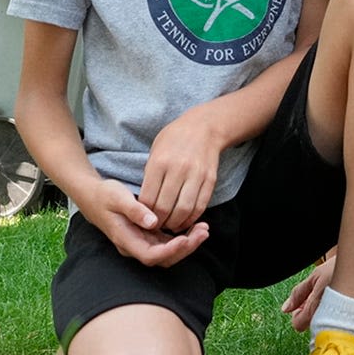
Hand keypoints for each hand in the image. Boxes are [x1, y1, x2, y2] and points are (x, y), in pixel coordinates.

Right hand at [83, 179, 208, 267]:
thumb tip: (153, 223)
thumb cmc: (104, 195)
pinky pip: (166, 243)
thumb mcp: (117, 197)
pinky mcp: (146, 236)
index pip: (150, 255)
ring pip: (167, 252)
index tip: (185, 239)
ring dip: (187, 243)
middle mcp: (134, 246)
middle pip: (163, 258)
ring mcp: (140, 242)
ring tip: (203, 229)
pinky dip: (181, 237)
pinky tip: (194, 226)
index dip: (169, 251)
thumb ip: (135, 210)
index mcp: (125, 239)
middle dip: (185, 248)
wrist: (93, 195)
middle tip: (203, 232)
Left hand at [139, 107, 224, 232]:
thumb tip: (145, 203)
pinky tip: (184, 221)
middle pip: (165, 207)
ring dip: (175, 224)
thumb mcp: (155, 151)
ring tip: (169, 227)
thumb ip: (150, 175)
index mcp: (160, 162)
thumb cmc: (174, 138)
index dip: (144, 214)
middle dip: (158, 222)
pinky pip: (200, 206)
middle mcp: (178, 169)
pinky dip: (191, 218)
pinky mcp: (210, 180)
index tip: (143, 219)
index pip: (148, 198)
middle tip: (155, 227)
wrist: (204, 126)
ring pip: (184, 210)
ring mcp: (196, 175)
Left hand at [281, 252, 335, 332]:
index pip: (297, 325)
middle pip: (313, 325)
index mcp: (315, 311)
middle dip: (312, 313)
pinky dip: (339, 312)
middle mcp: (328, 321)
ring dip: (325, 312)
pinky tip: (344, 299)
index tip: (300, 305)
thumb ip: (298, 294)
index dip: (297, 314)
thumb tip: (286, 307)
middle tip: (318, 297)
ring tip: (332, 295)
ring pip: (327, 323)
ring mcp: (341, 322)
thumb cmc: (343, 270)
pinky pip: (341, 322)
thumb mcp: (315, 277)